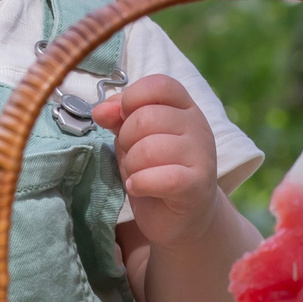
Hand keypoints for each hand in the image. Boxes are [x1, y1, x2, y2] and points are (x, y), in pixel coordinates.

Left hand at [92, 74, 224, 247]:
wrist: (183, 216)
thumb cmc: (156, 171)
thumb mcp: (134, 138)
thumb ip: (119, 118)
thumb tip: (101, 110)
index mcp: (184, 107)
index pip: (159, 85)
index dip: (132, 99)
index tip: (124, 119)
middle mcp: (198, 126)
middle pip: (147, 118)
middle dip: (126, 140)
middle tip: (131, 156)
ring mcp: (201, 155)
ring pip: (149, 149)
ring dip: (131, 166)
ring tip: (136, 175)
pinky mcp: (198, 185)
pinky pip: (160, 177)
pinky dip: (140, 184)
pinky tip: (139, 188)